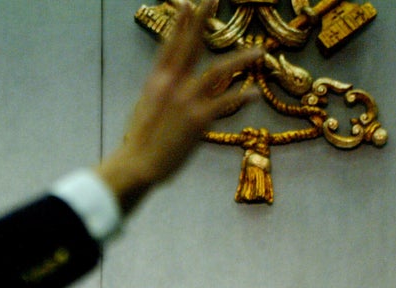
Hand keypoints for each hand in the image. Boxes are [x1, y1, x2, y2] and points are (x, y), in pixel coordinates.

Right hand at [96, 0, 262, 212]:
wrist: (137, 164)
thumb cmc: (139, 142)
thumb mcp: (145, 109)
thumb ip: (160, 93)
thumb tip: (168, 86)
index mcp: (156, 81)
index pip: (170, 44)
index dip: (181, 23)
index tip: (188, 3)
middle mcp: (171, 84)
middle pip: (191, 45)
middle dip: (203, 20)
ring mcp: (186, 100)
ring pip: (218, 70)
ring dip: (240, 59)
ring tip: (259, 52)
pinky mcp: (199, 119)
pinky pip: (225, 102)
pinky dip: (241, 96)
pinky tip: (254, 92)